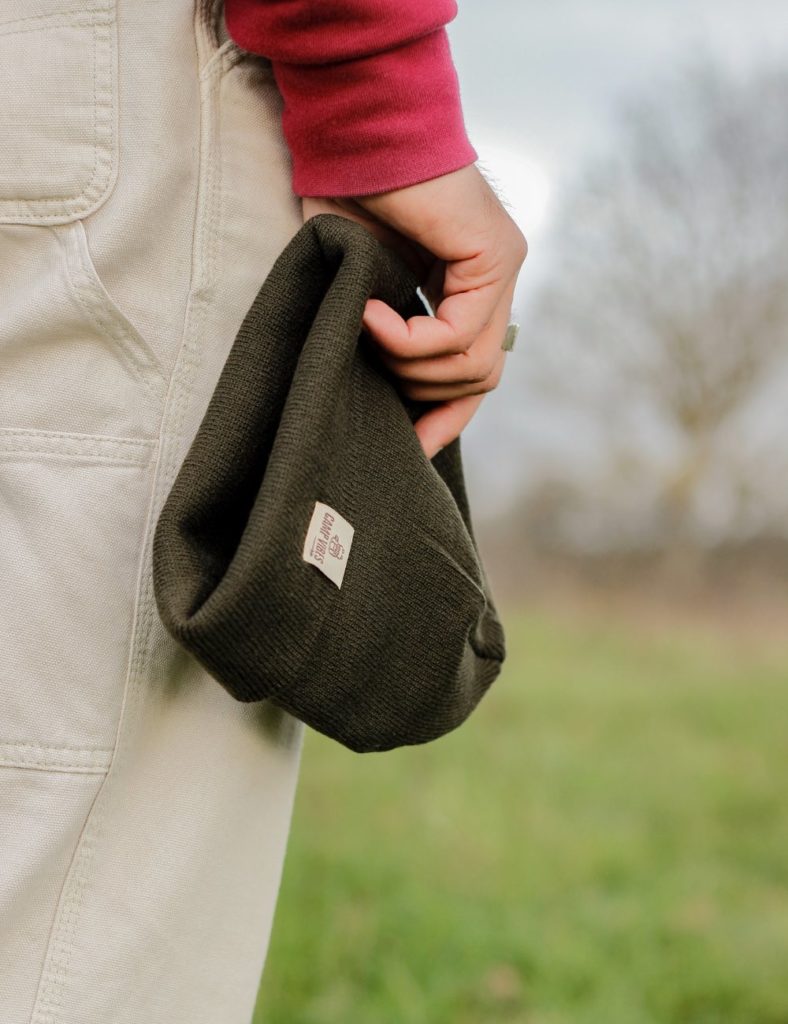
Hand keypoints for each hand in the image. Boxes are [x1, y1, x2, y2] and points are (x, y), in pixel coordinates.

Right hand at [301, 163, 527, 458]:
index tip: (409, 451)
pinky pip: (458, 336)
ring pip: (474, 368)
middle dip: (424, 399)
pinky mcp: (496, 254)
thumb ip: (387, 337)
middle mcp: (496, 282)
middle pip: (478, 380)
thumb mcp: (366, 291)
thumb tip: (384, 399)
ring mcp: (503, 267)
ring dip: (410, 368)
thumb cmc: (346, 201)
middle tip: (373, 376)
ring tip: (365, 330)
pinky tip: (371, 315)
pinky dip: (408, 340)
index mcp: (469, 290)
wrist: (351, 132)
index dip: (444, 421)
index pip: (474, 375)